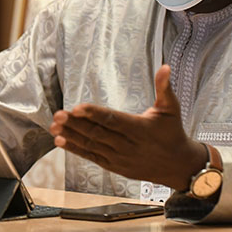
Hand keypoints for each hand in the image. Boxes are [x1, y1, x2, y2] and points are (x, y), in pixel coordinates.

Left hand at [49, 64, 207, 190]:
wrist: (177, 166)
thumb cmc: (173, 133)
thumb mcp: (171, 108)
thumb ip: (164, 87)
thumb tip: (165, 66)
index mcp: (138, 128)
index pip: (112, 120)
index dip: (94, 114)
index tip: (77, 108)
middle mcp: (126, 144)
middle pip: (97, 133)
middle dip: (76, 124)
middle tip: (58, 115)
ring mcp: (119, 157)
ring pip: (91, 145)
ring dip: (71, 136)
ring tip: (54, 127)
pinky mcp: (114, 165)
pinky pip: (92, 157)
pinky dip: (76, 150)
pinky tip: (61, 142)